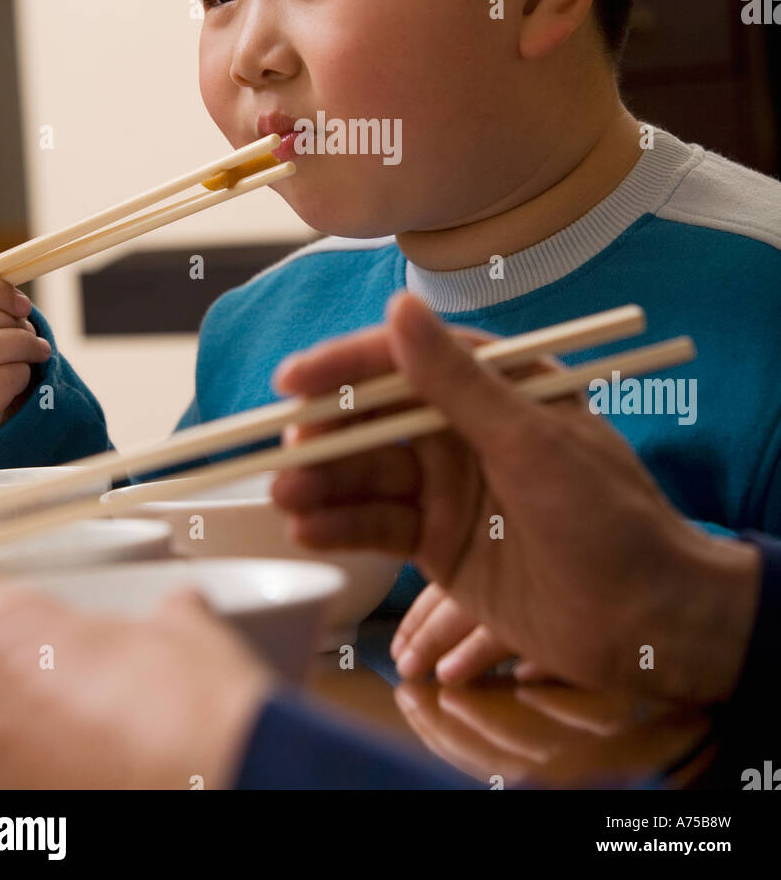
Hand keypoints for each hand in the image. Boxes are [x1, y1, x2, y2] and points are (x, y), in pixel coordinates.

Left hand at [0, 567, 276, 788]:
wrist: (221, 780)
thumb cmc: (191, 705)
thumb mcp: (180, 632)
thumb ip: (160, 614)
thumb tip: (177, 610)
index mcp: (2, 639)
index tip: (0, 593)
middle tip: (11, 669)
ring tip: (50, 721)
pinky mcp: (15, 818)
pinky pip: (4, 787)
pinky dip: (27, 773)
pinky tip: (72, 761)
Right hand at [272, 291, 761, 703]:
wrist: (646, 623)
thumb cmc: (606, 517)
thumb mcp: (531, 441)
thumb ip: (457, 381)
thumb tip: (398, 306)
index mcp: (496, 385)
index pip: (406, 359)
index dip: (345, 365)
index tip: (292, 380)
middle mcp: (465, 430)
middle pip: (375, 420)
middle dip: (326, 434)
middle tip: (285, 453)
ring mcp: (448, 488)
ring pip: (368, 475)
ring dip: (322, 484)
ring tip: (283, 499)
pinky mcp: (437, 543)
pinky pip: (377, 526)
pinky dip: (340, 527)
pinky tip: (308, 531)